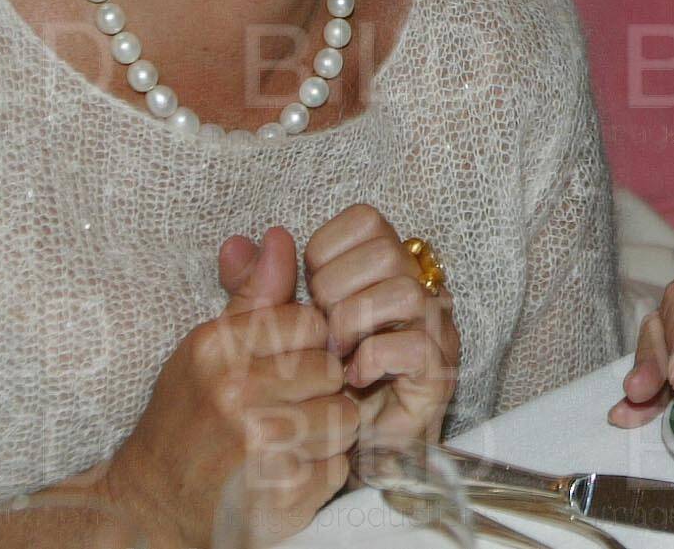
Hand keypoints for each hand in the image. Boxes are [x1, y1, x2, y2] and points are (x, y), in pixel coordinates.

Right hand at [100, 226, 359, 547]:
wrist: (151, 506)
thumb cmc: (185, 419)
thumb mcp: (207, 349)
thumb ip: (251, 296)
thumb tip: (280, 236)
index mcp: (218, 350)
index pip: (311, 322)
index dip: (306, 345)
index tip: (283, 365)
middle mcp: (237, 395)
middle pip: (332, 370)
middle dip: (318, 389)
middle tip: (283, 407)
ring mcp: (261, 448)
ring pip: (344, 417)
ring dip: (325, 431)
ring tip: (285, 439)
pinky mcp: (283, 495)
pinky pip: (338, 465)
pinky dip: (320, 472)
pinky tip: (285, 471)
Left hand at [260, 204, 458, 442]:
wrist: (337, 452)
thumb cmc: (313, 386)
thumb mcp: (278, 333)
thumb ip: (259, 290)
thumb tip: (236, 242)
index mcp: (382, 268)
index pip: (366, 221)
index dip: (327, 251)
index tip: (309, 292)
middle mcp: (416, 288)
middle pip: (386, 250)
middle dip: (337, 290)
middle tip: (319, 329)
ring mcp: (433, 328)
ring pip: (404, 291)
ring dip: (355, 323)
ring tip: (334, 355)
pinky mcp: (437, 371)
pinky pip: (413, 345)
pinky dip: (373, 359)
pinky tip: (353, 378)